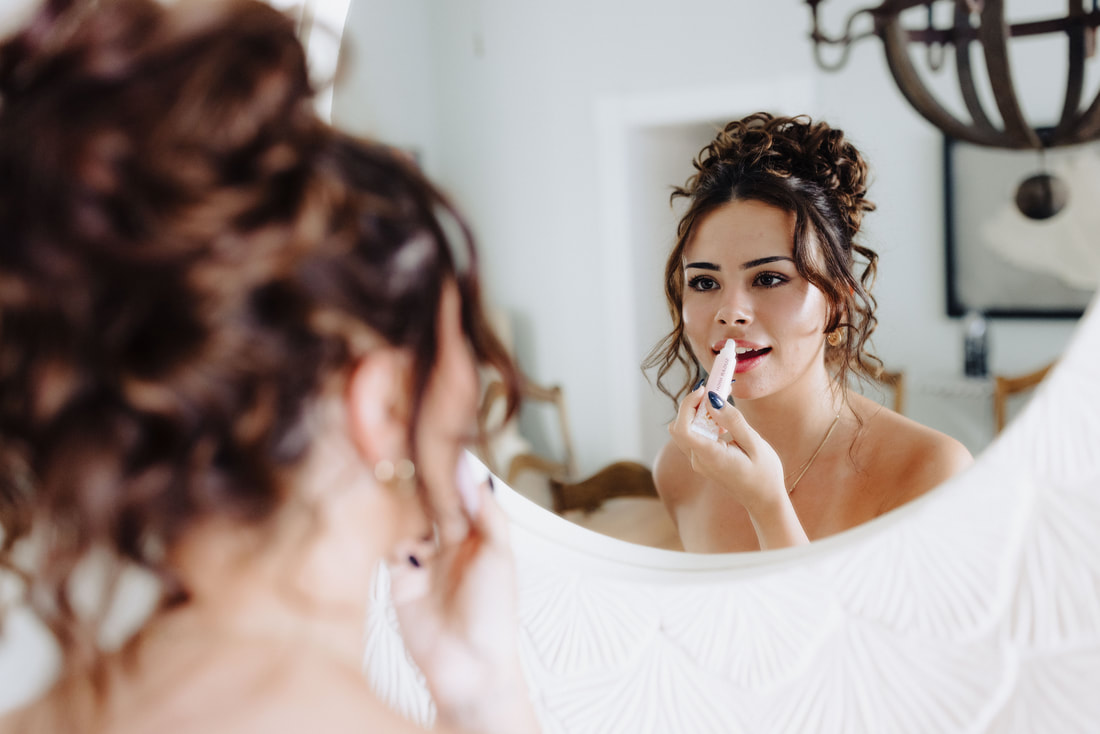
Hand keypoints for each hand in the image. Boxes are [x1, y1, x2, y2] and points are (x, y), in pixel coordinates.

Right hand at [387, 456, 538, 733]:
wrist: (468, 667)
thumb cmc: (494, 614)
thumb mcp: (499, 555)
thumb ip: (486, 512)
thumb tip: (471, 469)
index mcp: (477, 532)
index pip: (457, 489)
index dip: (445, 466)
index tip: (430, 435)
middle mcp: (448, 540)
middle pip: (428, 499)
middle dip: (415, 476)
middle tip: (399, 445)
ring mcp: (421, 557)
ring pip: (404, 517)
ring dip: (396, 498)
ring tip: (383, 469)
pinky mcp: (397, 576)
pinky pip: (385, 544)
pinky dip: (379, 527)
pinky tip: (374, 507)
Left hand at [669, 387, 807, 548]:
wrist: (763, 499)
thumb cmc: (764, 473)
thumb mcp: (755, 444)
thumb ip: (733, 421)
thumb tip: (712, 400)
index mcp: (710, 457)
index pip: (682, 428)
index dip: (687, 405)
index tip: (704, 390)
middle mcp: (698, 460)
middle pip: (680, 426)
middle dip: (693, 405)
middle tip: (715, 391)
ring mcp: (698, 461)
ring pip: (685, 430)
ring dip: (699, 412)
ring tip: (722, 401)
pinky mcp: (702, 460)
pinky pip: (695, 436)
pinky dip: (703, 422)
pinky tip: (722, 419)